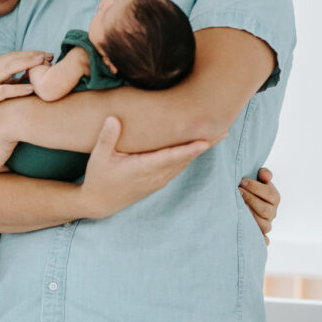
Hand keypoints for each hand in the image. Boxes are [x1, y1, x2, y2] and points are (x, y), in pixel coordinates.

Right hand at [0, 51, 48, 138]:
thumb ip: (8, 80)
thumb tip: (28, 74)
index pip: (12, 55)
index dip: (30, 53)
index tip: (47, 54)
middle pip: (12, 58)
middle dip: (31, 55)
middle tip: (50, 55)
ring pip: (7, 69)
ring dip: (26, 64)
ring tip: (43, 63)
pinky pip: (3, 91)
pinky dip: (17, 88)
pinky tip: (31, 89)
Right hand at [79, 117, 215, 218]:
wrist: (99, 203)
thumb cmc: (98, 178)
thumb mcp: (99, 157)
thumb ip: (107, 137)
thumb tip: (113, 118)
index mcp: (143, 168)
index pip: (172, 157)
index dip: (190, 149)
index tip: (206, 141)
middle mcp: (155, 176)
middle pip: (185, 159)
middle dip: (204, 145)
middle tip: (223, 128)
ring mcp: (158, 180)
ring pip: (184, 163)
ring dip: (200, 150)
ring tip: (217, 134)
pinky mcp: (158, 181)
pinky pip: (179, 167)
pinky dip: (191, 156)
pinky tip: (198, 147)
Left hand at [239, 167, 279, 244]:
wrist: (245, 202)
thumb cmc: (251, 188)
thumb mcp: (259, 179)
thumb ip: (264, 174)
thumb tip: (265, 174)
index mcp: (275, 198)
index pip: (269, 193)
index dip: (255, 187)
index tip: (242, 181)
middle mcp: (272, 213)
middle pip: (264, 209)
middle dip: (250, 199)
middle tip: (236, 190)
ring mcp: (266, 225)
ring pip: (261, 224)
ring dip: (248, 215)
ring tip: (236, 205)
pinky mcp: (260, 235)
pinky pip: (262, 240)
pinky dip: (259, 239)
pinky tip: (247, 231)